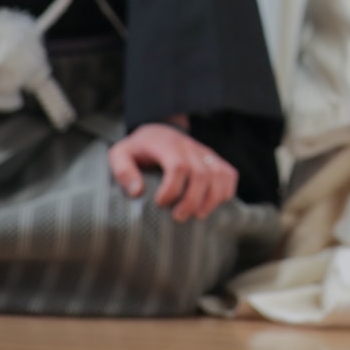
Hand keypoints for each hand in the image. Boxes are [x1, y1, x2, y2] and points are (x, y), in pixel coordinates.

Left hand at [107, 118, 237, 221]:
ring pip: (219, 175)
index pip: (179, 166)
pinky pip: (229, 174)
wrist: (157, 132)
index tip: (160, 203)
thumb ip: (123, 170)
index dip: (172, 189)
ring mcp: (205, 153)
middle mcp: (190, 147)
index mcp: (167, 144)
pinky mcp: (214, 160)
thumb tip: (137, 191)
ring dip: (212, 200)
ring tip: (198, 215)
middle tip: (179, 217)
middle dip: (192, 200)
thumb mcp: (120, 154)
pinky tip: (212, 204)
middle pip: (201, 174)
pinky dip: (226, 191)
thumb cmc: (138, 150)